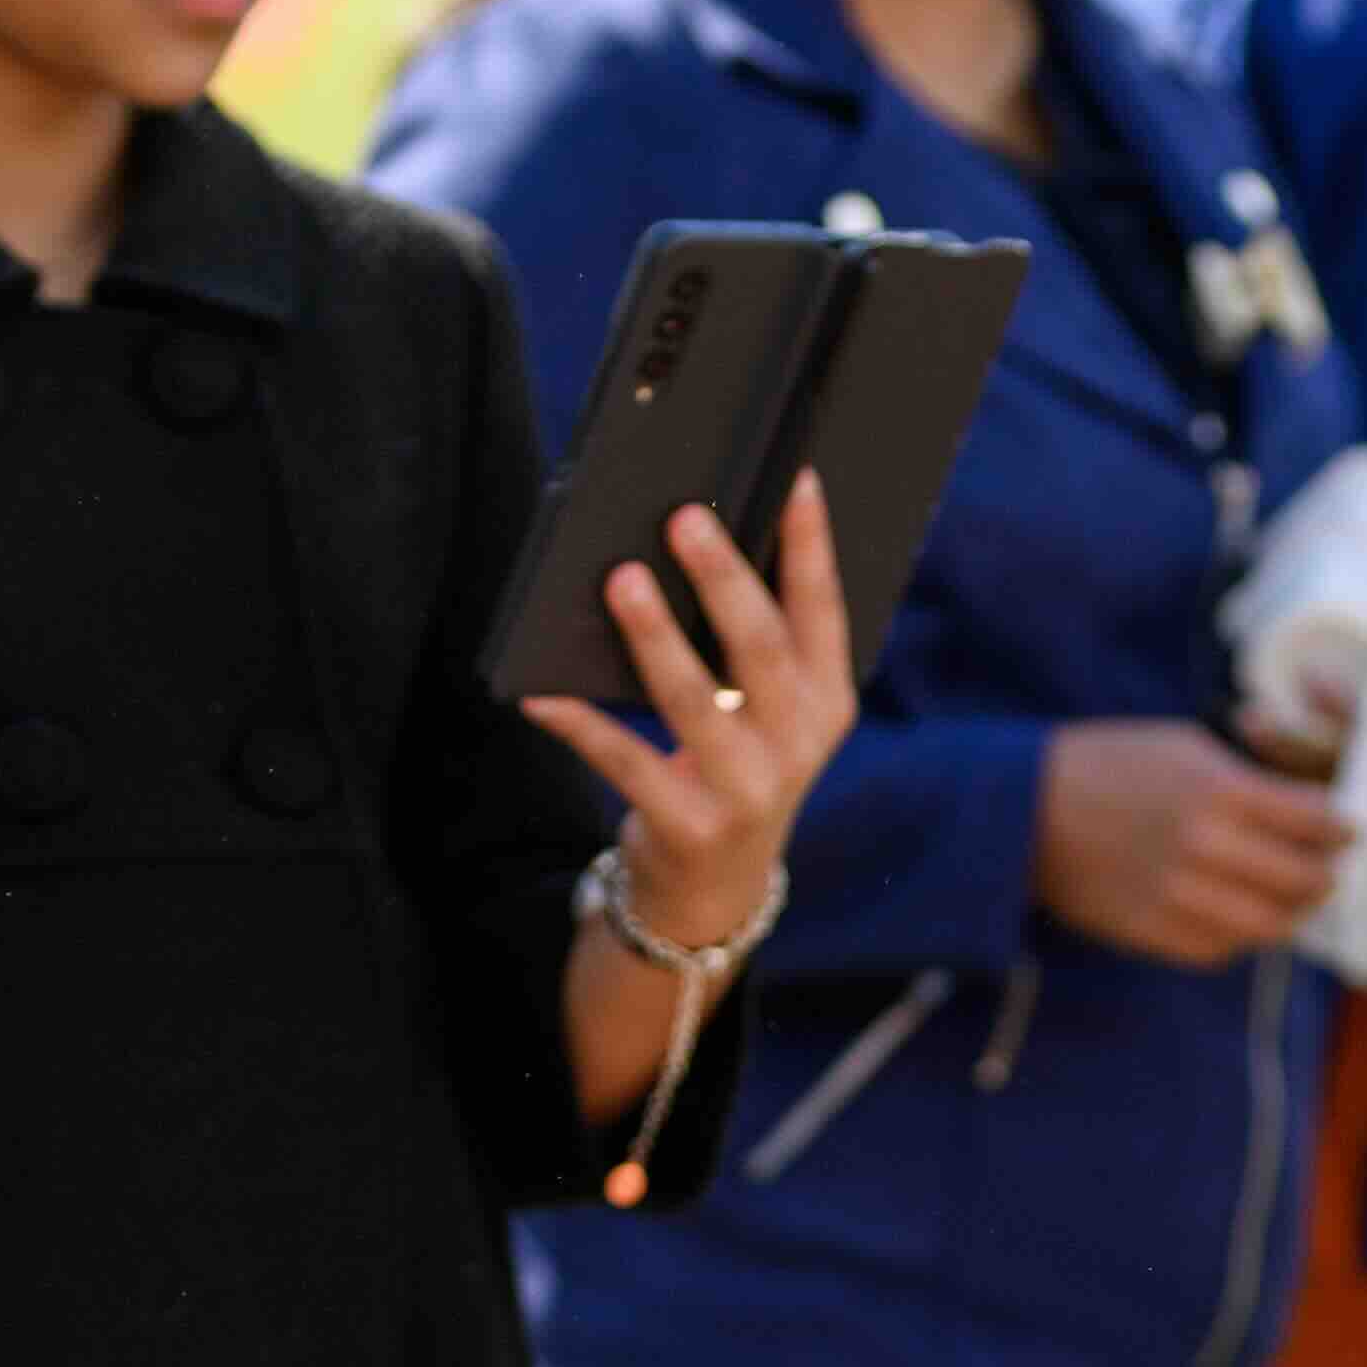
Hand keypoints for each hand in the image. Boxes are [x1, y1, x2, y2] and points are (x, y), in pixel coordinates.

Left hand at [525, 474, 856, 949]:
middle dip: (724, 581)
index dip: (811, 546)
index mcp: (825, 704)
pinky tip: (541, 692)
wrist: (714, 889)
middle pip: (762, 651)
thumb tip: (695, 538)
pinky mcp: (690, 827)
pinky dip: (581, 726)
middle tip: (684, 518)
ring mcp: (747, 792)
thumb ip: (755, 645)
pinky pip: (627, 764)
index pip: (823, 613)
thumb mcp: (765, 713)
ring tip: (620, 580)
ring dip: (655, 638)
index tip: (795, 477)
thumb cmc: (733, 766)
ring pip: (698, 702)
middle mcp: (796, 747)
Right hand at [1036, 721, 1350, 966]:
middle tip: (1330, 871)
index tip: (1350, 832)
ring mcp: (1182, 898)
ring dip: (1292, 915)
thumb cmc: (1112, 766)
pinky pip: (1224, 949)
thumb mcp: (1185, 749)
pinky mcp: (1158, 934)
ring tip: (1295, 902)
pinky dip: (1243, 935)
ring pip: (1270, 925)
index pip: (1314, 823)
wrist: (1029, 811)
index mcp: (1218, 791)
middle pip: (1303, 881)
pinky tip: (1242, 916)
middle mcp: (1206, 848)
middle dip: (1326, 876)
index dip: (1342, 830)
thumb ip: (1251, 784)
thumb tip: (1310, 815)